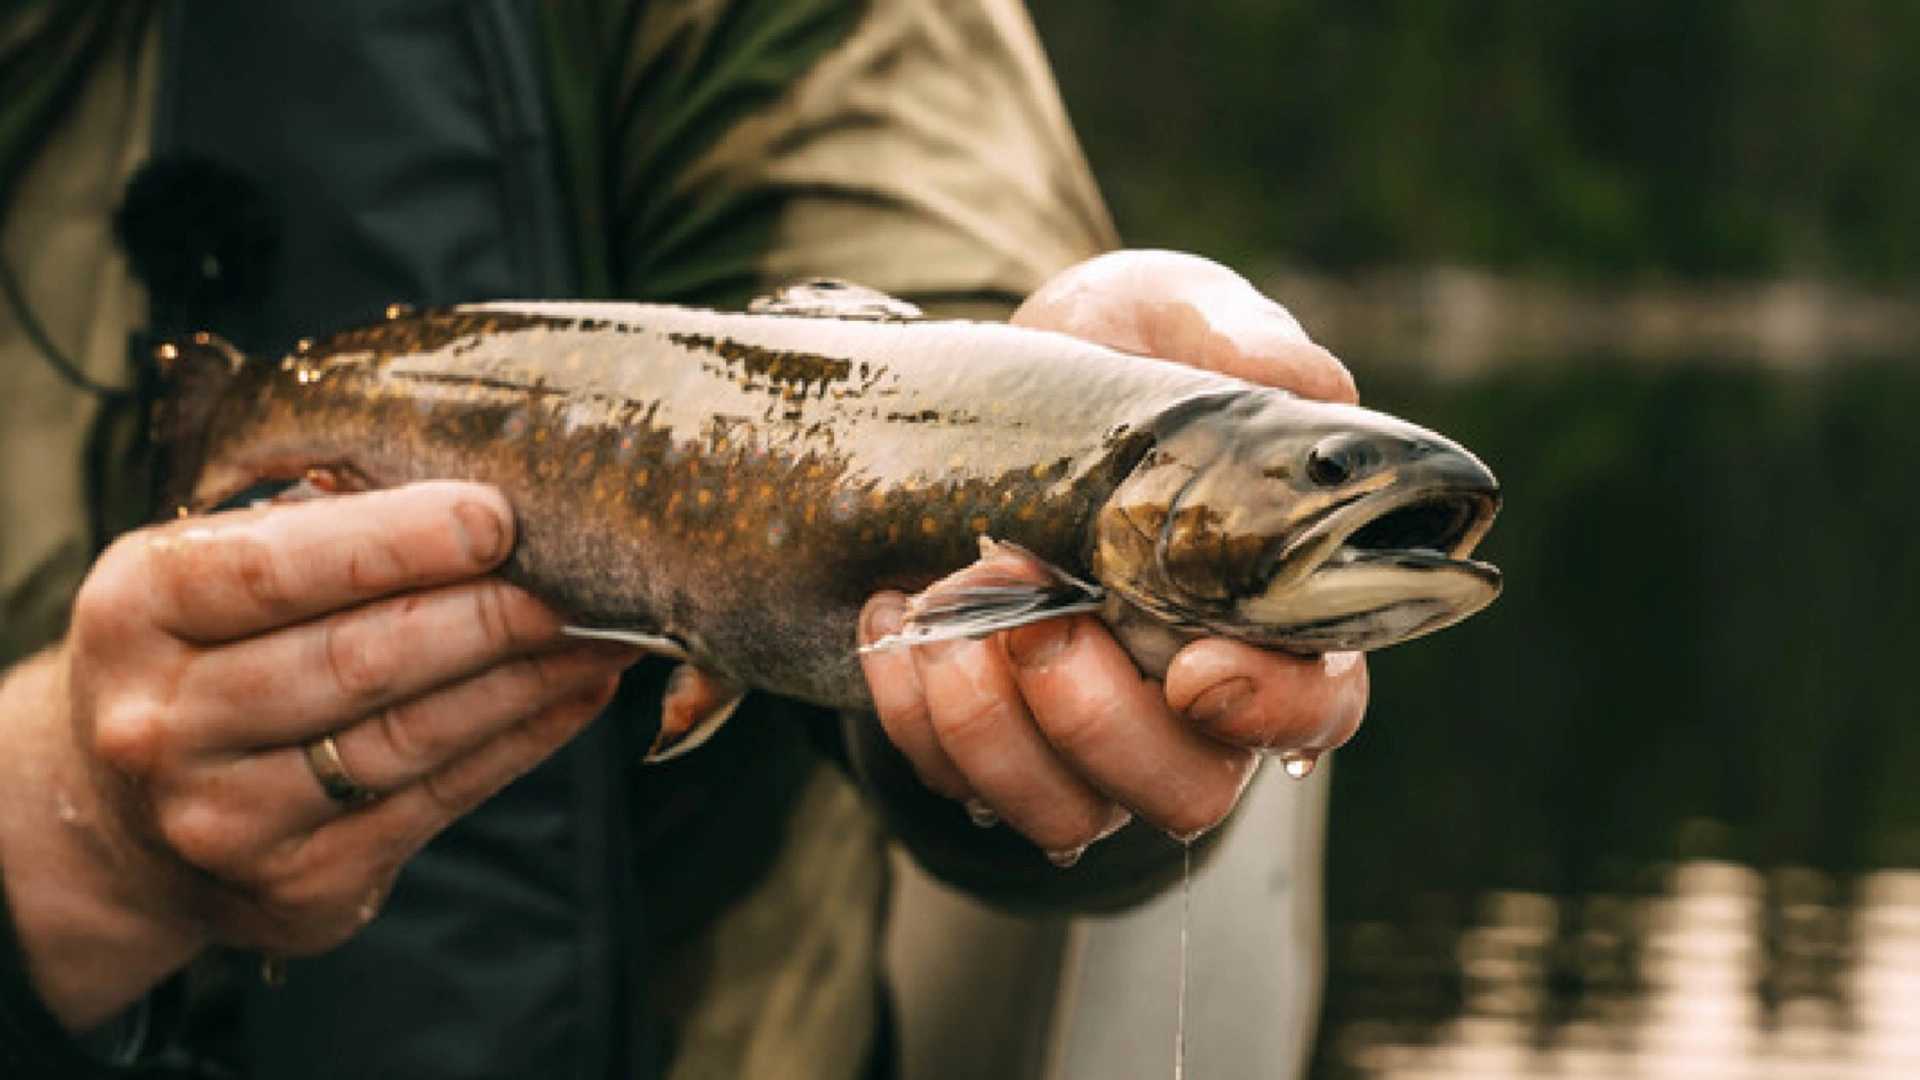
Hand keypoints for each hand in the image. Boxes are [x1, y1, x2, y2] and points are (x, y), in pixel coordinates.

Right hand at [0, 483, 639, 1029]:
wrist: (120, 825)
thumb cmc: (195, 658)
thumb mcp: (202, 575)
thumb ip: (312, 528)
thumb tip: (470, 488)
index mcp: (137, 611)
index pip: (272, 570)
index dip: (394, 543)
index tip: (495, 516)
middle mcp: (166, 725)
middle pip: (358, 660)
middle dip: (489, 613)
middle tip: (585, 576)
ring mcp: (230, 819)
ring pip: (411, 737)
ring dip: (529, 679)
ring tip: (610, 629)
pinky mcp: (303, 885)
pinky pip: (440, 800)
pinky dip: (522, 739)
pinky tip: (577, 691)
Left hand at [857, 250, 1369, 860]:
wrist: (981, 390)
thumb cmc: (1111, 354)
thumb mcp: (1168, 313)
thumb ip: (1241, 338)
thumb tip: (1313, 384)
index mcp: (1271, 609)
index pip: (1318, 706)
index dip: (1273, 711)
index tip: (1196, 672)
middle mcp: (1189, 699)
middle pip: (1188, 791)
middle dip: (1098, 720)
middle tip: (1037, 611)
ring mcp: (1088, 735)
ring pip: (1071, 814)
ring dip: (994, 732)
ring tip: (944, 616)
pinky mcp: (992, 740)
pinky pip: (957, 781)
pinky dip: (914, 714)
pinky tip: (890, 616)